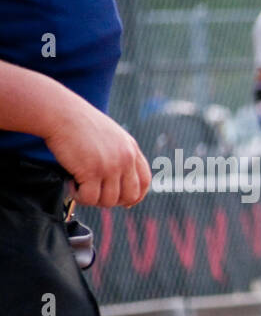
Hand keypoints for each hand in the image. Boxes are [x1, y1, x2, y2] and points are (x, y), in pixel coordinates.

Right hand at [42, 92, 151, 208]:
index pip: (145, 182)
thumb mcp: (111, 135)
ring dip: (93, 199)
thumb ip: (119, 154)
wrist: (60, 113)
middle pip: (130, 196)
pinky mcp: (92, 171)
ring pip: (109, 200)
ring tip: (79, 186)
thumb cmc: (79, 123)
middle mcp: (125, 159)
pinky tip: (71, 185)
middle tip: (96, 193)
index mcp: (131, 149)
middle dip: (113, 201)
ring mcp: (110, 166)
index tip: (125, 202)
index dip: (136, 195)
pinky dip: (79, 197)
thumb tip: (117, 180)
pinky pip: (90, 198)